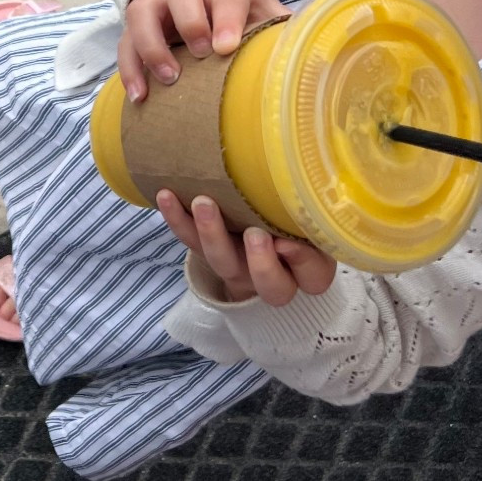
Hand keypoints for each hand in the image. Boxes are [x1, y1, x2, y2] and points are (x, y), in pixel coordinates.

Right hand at [119, 0, 286, 100]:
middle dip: (189, 23)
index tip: (226, 47)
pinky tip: (140, 96)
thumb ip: (276, 22)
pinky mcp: (136, 23)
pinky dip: (129, 67)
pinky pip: (125, 41)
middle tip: (201, 55)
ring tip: (168, 79)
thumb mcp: (257, 1)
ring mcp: (155, 1)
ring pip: (142, 14)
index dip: (225, 19)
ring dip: (152, 46)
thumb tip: (306, 53)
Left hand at [155, 189, 335, 306]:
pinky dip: (176, 218)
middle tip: (254, 235)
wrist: (261, 239)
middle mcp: (271, 277)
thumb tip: (299, 197)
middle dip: (260, 263)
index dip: (302, 263)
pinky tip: (166, 195)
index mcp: (306, 272)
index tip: (289, 242)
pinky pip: (189, 240)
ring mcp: (236, 266)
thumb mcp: (315, 225)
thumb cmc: (298, 225)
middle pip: (269, 286)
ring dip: (211, 233)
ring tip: (204, 204)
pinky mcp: (207, 250)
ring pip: (222, 261)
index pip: (313, 278)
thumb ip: (312, 214)